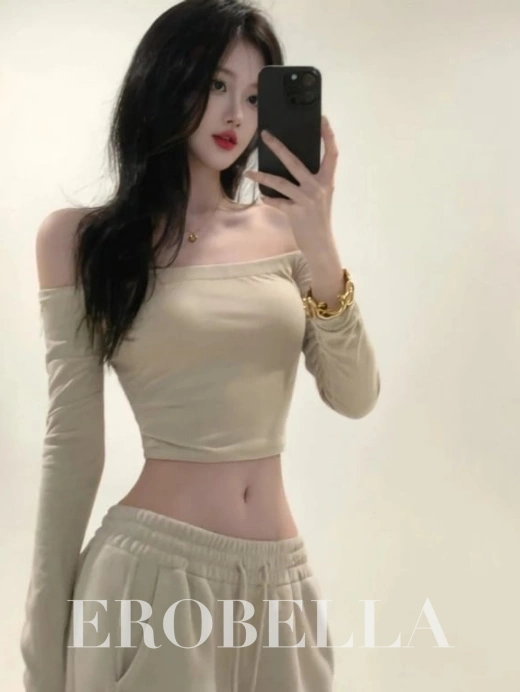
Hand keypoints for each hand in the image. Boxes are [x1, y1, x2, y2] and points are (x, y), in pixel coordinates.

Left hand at [244, 115, 338, 254]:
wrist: (321, 243)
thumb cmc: (319, 218)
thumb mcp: (322, 196)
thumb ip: (313, 181)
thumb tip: (293, 165)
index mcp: (327, 180)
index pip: (331, 153)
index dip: (328, 136)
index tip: (322, 119)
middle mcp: (318, 187)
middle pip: (295, 161)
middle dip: (278, 147)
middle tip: (265, 135)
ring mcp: (307, 199)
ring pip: (280, 182)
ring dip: (262, 177)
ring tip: (249, 173)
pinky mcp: (296, 212)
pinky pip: (277, 202)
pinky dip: (269, 199)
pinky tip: (262, 197)